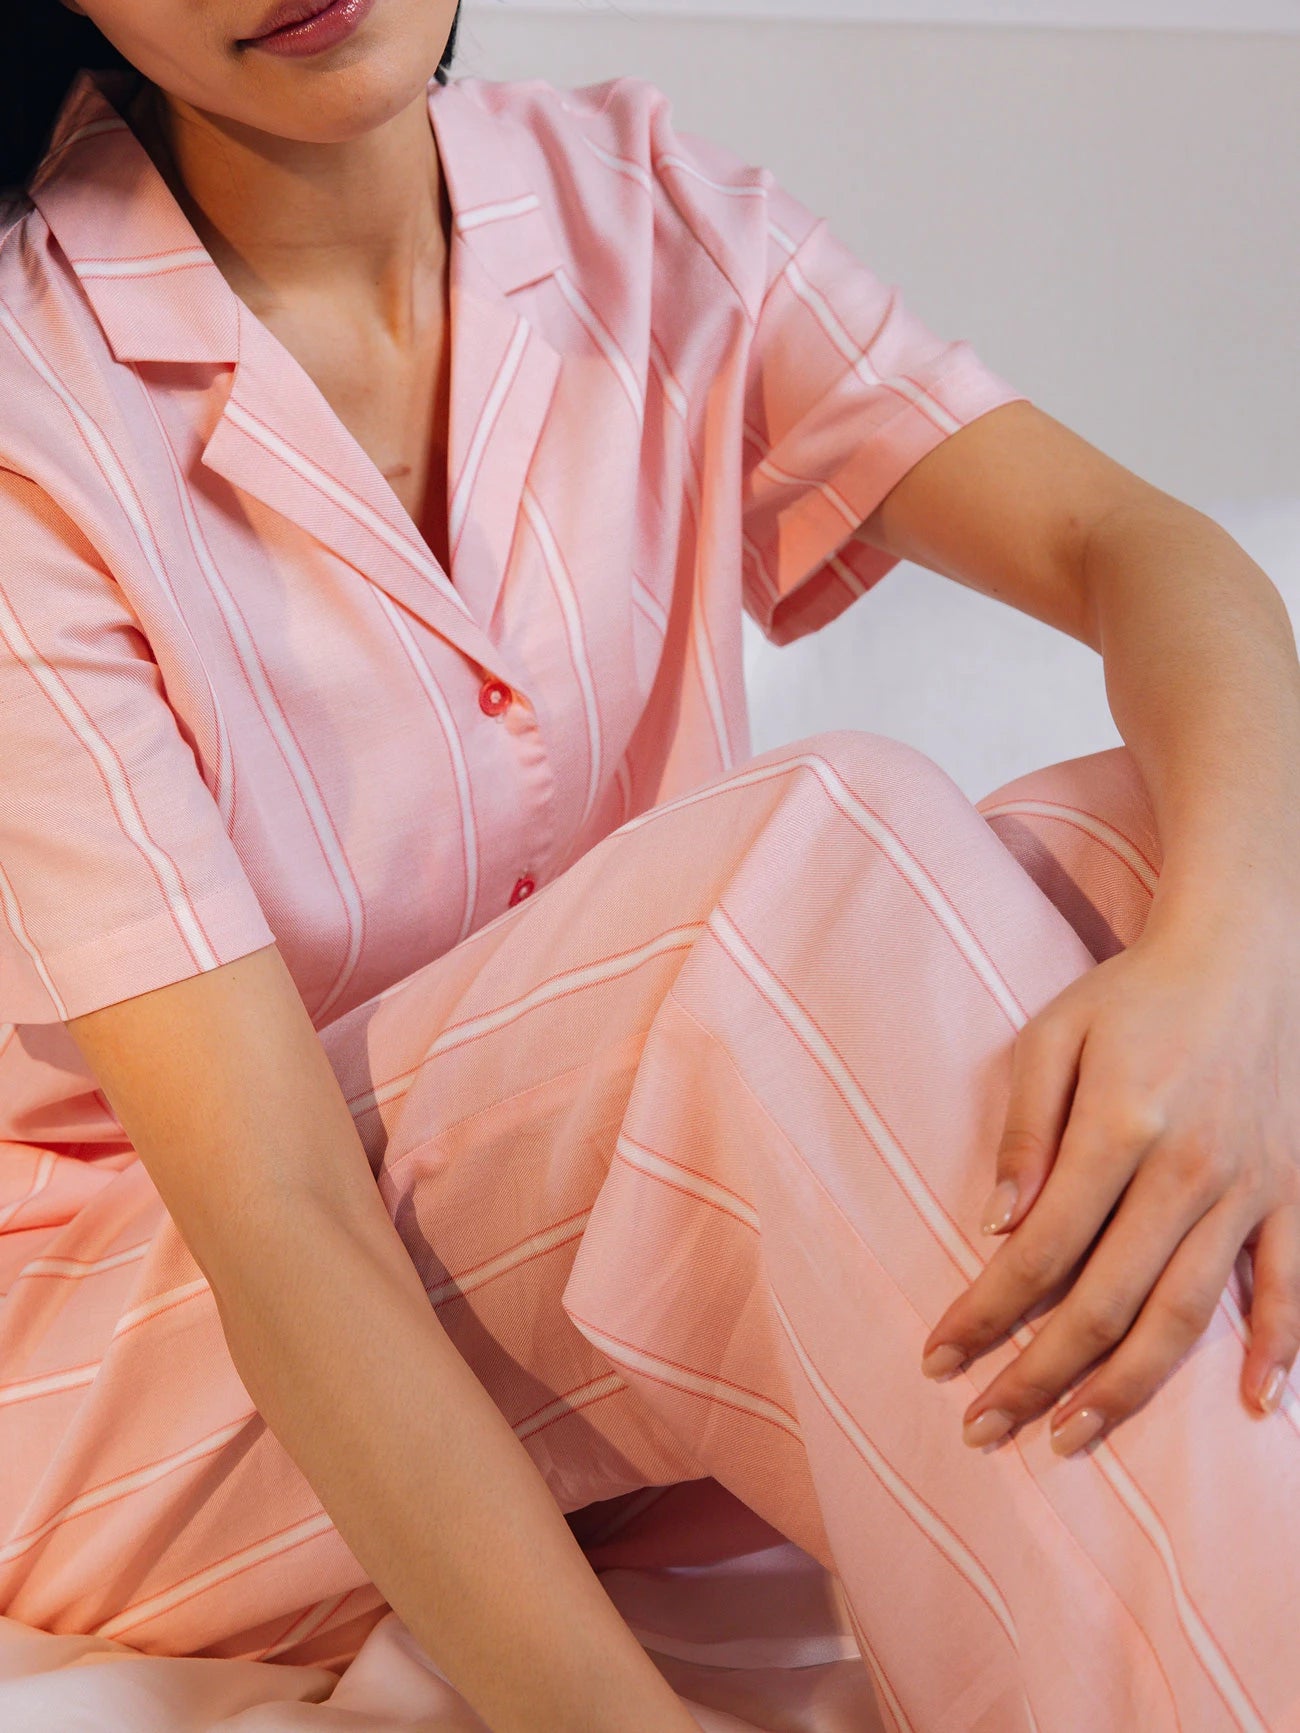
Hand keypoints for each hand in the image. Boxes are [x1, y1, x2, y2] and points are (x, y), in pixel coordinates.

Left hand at [919, 898, 1299, 1455]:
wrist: (1252, 951)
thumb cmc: (1136, 993)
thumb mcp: (1056, 1034)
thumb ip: (1024, 1127)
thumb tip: (995, 1223)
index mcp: (1119, 1129)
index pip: (1038, 1251)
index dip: (985, 1314)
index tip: (938, 1359)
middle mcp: (1188, 1173)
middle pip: (1105, 1305)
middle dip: (1038, 1378)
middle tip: (984, 1431)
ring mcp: (1250, 1190)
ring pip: (1186, 1317)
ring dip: (1126, 1390)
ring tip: (1071, 1439)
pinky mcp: (1297, 1193)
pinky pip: (1292, 1287)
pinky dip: (1278, 1350)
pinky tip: (1252, 1405)